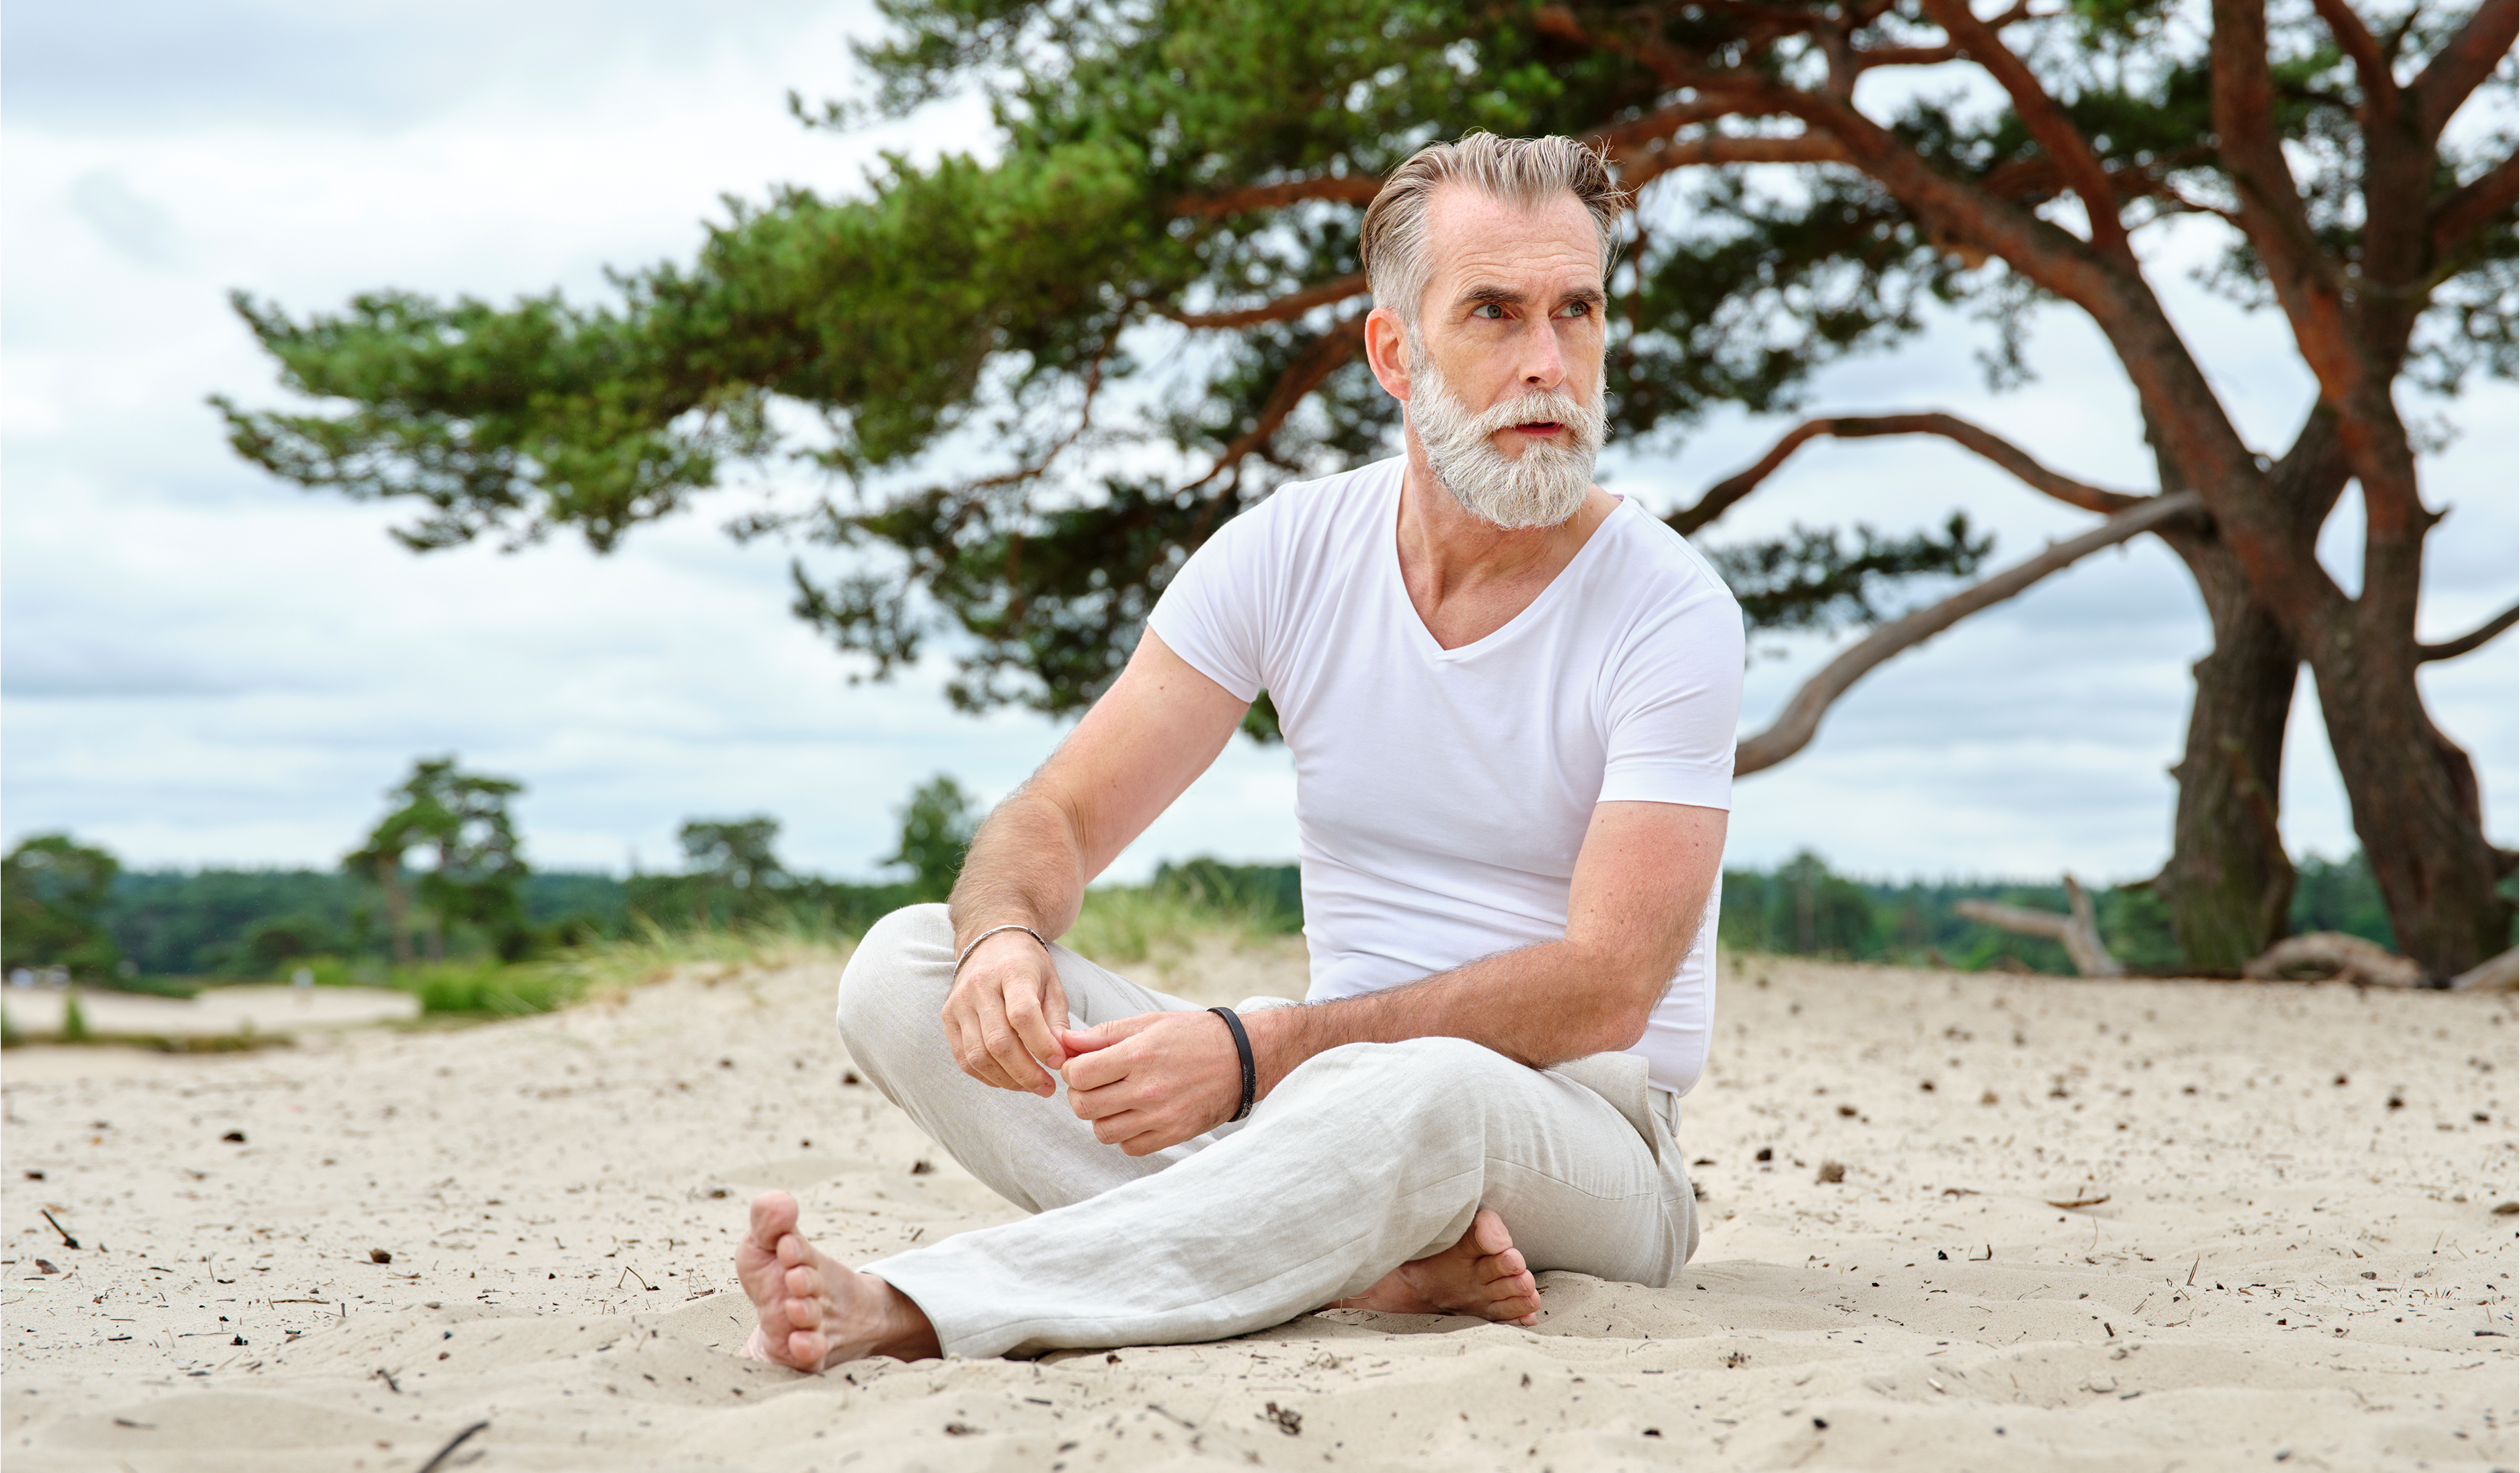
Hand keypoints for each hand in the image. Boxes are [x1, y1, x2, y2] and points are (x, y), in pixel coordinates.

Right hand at [940, 929, 1069, 1095]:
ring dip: (1007, 1080)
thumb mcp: (1053, 983)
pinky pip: (963, 1058)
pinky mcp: (948, 1017)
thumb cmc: (1028, 966)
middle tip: (1048, 1088)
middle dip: (1026, 1072)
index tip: (1059, 1063)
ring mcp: (959, 1002)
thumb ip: (1058, 1020)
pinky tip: (1008, 1080)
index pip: (1023, 1015)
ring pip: (978, 1055)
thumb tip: (1063, 1057)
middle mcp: (980, 986)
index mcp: (1012, 971)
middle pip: (998, 1041)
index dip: (1041, 1044)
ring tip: (1031, 1087)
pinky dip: (987, 1076)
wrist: (990, 940)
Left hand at [1058, 1012, 1242, 1155]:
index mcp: (1138, 1055)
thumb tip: (1065, 1040)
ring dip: (1101, 1116)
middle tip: (1095, 1083)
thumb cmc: (1193, 1035)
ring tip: (1114, 1100)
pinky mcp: (1174, 1135)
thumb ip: (1104, 1034)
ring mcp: (1161, 1116)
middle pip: (1084, 1106)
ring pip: (1102, 1131)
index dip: (1072, 1069)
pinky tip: (1134, 1116)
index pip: (1078, 1074)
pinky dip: (1124, 1134)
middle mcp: (1148, 1089)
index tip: (1083, 1064)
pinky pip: (1129, 1147)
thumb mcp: (1149, 1023)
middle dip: (1080, 1094)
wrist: (1243, 1059)